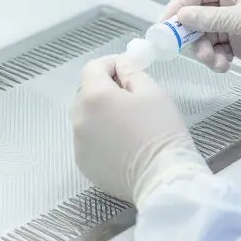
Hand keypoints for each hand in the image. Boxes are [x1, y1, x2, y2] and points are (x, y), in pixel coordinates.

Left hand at [72, 56, 208, 206]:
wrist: (162, 177)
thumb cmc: (161, 130)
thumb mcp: (152, 92)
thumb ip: (131, 73)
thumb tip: (121, 65)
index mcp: (94, 97)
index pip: (93, 68)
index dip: (110, 63)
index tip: (128, 68)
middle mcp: (79, 119)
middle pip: (86, 92)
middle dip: (105, 88)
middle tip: (130, 95)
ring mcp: (78, 144)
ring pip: (86, 118)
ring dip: (100, 113)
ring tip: (126, 122)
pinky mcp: (83, 164)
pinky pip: (88, 140)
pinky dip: (99, 135)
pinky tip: (120, 143)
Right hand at [163, 0, 240, 90]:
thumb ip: (212, 19)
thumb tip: (181, 16)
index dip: (178, 6)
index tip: (163, 26)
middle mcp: (233, 4)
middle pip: (198, 16)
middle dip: (191, 34)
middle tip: (189, 51)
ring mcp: (237, 25)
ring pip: (206, 36)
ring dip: (205, 50)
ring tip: (215, 62)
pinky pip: (218, 50)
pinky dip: (216, 59)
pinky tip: (225, 67)